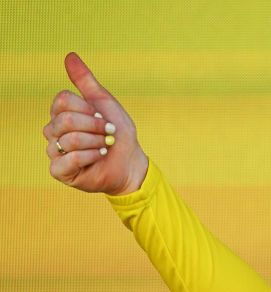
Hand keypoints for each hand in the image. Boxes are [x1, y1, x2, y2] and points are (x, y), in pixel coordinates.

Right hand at [43, 52, 148, 194]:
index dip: (88, 109)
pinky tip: (99, 158)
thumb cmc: (118, 134)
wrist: (131, 163)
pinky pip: (68, 159)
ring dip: (95, 142)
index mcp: (61, 113)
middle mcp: (53, 131)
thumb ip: (86, 81)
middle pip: (66, 120)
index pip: (63, 100)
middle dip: (95, 127)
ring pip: (68, 139)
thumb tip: (69, 55)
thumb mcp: (104, 102)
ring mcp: (54, 151)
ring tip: (104, 147)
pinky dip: (90, 157)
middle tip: (108, 134)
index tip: (103, 117)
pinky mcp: (59, 171)